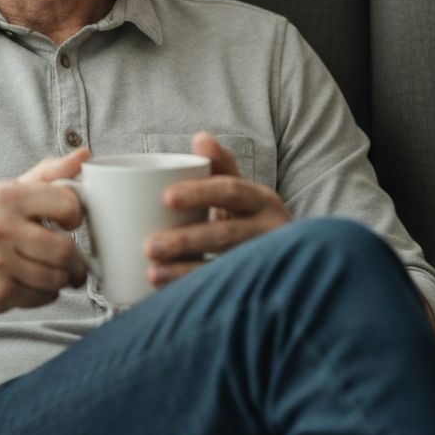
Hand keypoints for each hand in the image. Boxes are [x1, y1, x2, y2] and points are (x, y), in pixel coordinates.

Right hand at [0, 149, 88, 314]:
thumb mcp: (5, 191)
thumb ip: (47, 174)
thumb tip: (85, 156)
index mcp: (5, 196)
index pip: (67, 203)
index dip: (75, 215)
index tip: (67, 222)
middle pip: (65, 249)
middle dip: (71, 257)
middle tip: (65, 257)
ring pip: (56, 277)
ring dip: (59, 278)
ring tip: (45, 270)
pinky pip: (42, 298)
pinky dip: (43, 294)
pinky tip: (28, 282)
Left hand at [145, 132, 289, 287]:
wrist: (286, 260)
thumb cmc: (248, 218)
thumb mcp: (239, 191)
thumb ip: (220, 165)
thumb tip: (201, 138)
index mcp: (263, 200)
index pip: (231, 191)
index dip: (200, 193)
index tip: (166, 198)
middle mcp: (270, 231)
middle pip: (227, 235)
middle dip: (186, 240)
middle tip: (149, 246)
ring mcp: (266, 264)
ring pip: (225, 268)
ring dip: (185, 271)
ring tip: (152, 273)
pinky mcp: (257, 289)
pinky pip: (225, 293)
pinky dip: (195, 293)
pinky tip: (168, 295)